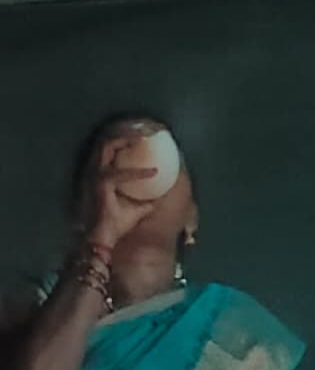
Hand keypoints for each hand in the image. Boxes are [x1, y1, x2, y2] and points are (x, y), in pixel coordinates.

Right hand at [82, 126, 166, 258]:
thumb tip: (163, 196)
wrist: (103, 239)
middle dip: (127, 131)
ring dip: (127, 139)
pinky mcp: (101, 184)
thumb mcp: (138, 209)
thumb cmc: (116, 225)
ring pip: (108, 146)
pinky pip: (120, 173)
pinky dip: (137, 172)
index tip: (145, 132)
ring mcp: (96, 175)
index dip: (127, 137)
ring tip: (145, 137)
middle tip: (148, 130)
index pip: (113, 148)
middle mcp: (97, 171)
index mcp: (103, 174)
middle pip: (108, 140)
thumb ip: (148, 200)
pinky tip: (153, 173)